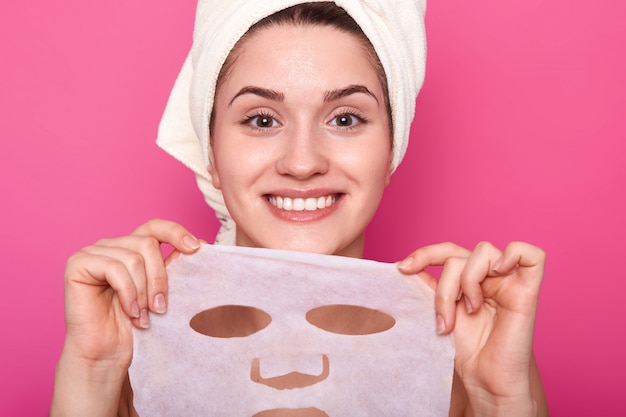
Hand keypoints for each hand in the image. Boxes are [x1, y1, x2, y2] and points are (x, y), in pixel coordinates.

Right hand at [51, 219, 200, 416]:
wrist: (108, 354)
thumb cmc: (135, 326)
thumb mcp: (161, 291)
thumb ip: (174, 265)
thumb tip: (203, 243)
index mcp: (131, 247)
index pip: (155, 226)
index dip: (176, 232)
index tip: (196, 249)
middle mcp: (112, 245)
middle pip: (147, 243)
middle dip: (159, 278)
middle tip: (161, 308)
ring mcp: (93, 252)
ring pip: (133, 258)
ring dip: (143, 291)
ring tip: (143, 316)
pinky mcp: (78, 264)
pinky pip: (114, 268)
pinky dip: (128, 293)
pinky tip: (130, 312)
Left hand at [398, 241, 546, 415]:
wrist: (483, 381)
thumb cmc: (465, 351)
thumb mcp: (437, 312)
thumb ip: (427, 287)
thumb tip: (405, 264)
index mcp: (468, 278)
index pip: (447, 251)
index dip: (424, 254)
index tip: (403, 269)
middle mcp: (488, 276)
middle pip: (459, 255)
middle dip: (444, 288)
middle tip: (444, 320)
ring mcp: (509, 281)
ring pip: (483, 252)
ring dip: (467, 282)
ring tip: (469, 311)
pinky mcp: (528, 292)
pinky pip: (531, 255)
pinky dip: (513, 254)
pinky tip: (497, 273)